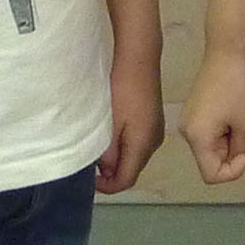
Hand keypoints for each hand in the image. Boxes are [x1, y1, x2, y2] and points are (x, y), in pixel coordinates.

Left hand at [97, 57, 166, 194]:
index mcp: (143, 146)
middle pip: (132, 170)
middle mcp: (154, 143)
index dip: (106, 186)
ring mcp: (156, 131)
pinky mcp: (153, 120)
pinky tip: (112, 133)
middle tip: (90, 162)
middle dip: (111, 173)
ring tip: (98, 147)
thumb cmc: (122, 89)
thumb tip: (106, 170)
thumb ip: (107, 152)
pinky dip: (124, 146)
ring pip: (135, 157)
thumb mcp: (109, 123)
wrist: (139, 58)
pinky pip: (138, 143)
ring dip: (118, 158)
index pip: (126, 180)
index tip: (88, 179)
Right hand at [180, 49, 244, 186]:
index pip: (212, 175)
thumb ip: (241, 151)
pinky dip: (221, 132)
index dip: (233, 171)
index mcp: (197, 138)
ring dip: (227, 142)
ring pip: (210, 149)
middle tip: (244, 129)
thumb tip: (235, 161)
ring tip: (238, 118)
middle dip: (231, 154)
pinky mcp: (191, 114)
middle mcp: (186, 133)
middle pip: (210, 162)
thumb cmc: (239, 89)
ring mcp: (186, 123)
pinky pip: (207, 136)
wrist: (226, 54)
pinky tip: (230, 112)